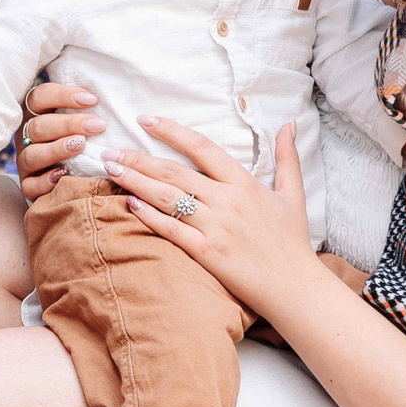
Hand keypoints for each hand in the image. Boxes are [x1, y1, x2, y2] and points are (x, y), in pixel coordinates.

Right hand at [15, 83, 104, 198]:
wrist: (72, 183)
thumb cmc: (83, 144)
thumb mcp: (81, 123)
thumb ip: (88, 110)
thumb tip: (108, 97)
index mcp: (36, 115)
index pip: (40, 97)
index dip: (63, 95)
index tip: (93, 99)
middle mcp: (27, 137)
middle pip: (38, 126)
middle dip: (68, 124)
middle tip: (97, 126)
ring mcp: (25, 163)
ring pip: (32, 155)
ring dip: (57, 149)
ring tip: (81, 145)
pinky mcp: (27, 186)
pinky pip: (30, 185)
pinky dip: (45, 181)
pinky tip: (63, 174)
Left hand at [99, 117, 319, 310]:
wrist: (295, 287)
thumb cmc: (292, 242)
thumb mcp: (293, 194)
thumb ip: (287, 157)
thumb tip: (289, 123)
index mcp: (245, 184)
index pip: (202, 147)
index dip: (171, 130)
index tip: (145, 120)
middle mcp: (228, 201)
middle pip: (174, 172)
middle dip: (138, 158)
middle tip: (110, 150)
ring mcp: (216, 227)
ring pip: (168, 198)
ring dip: (135, 181)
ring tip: (111, 170)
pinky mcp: (207, 253)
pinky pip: (172, 230)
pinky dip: (149, 216)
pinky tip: (130, 204)